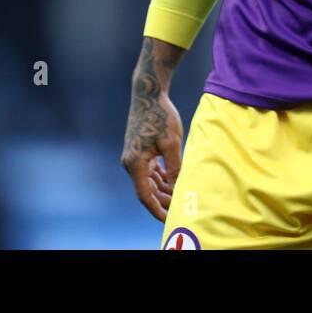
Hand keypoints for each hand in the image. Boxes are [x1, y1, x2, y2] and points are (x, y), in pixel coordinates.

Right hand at [120, 38, 185, 221]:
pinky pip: (150, 171)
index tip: (170, 220)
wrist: (148, 93)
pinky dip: (161, 178)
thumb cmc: (161, 116)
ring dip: (163, 190)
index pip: (145, 195)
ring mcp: (134, 156)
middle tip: (181, 209)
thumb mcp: (172, 143)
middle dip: (163, 201)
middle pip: (147, 190)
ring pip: (149, 181)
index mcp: (135, 164)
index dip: (157, 209)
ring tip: (180, 197)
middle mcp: (131, 163)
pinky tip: (173, 182)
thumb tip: (178, 187)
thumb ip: (174, 167)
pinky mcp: (139, 150)